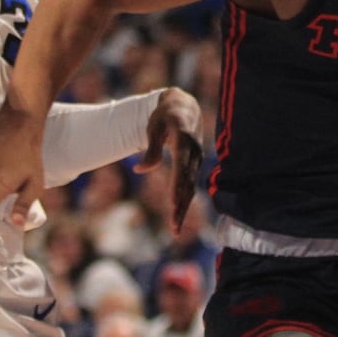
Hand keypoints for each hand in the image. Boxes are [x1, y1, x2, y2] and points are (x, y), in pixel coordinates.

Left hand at [134, 87, 204, 235]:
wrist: (185, 107)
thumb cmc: (164, 116)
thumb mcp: (154, 127)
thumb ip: (150, 149)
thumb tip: (140, 169)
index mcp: (185, 140)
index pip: (181, 168)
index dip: (178, 186)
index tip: (173, 204)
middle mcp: (195, 153)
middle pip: (188, 184)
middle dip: (181, 206)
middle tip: (174, 226)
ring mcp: (197, 160)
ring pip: (190, 188)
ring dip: (183, 209)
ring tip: (175, 229)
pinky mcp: (195, 165)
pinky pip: (190, 186)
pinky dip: (184, 202)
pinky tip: (178, 217)